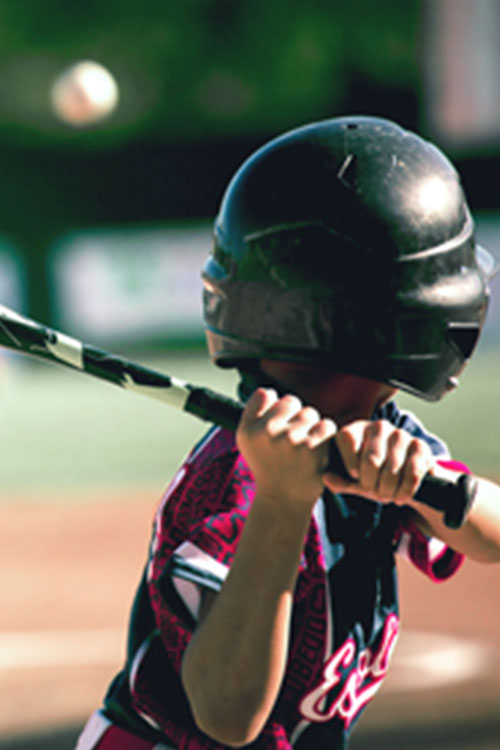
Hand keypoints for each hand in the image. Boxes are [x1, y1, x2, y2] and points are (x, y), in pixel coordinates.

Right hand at [237, 388, 337, 507]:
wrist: (284, 499)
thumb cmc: (269, 465)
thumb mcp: (248, 441)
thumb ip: (254, 412)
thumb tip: (270, 391)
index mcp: (248, 429)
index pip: (265, 394)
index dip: (274, 408)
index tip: (275, 426)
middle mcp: (266, 432)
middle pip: (291, 401)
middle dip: (294, 417)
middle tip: (290, 442)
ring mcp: (290, 439)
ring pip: (310, 413)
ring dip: (311, 427)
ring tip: (302, 449)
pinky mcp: (313, 447)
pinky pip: (326, 425)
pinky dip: (325, 436)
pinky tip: (316, 452)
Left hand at [323, 419, 433, 504]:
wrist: (405, 477)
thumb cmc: (373, 475)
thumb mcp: (353, 480)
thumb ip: (339, 480)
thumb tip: (326, 478)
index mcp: (357, 429)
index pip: (347, 437)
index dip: (349, 461)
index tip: (354, 476)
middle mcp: (378, 426)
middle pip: (371, 461)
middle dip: (371, 484)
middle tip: (373, 491)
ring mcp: (401, 434)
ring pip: (391, 471)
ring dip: (387, 491)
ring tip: (385, 494)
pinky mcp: (420, 446)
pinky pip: (411, 474)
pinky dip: (404, 491)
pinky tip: (400, 495)